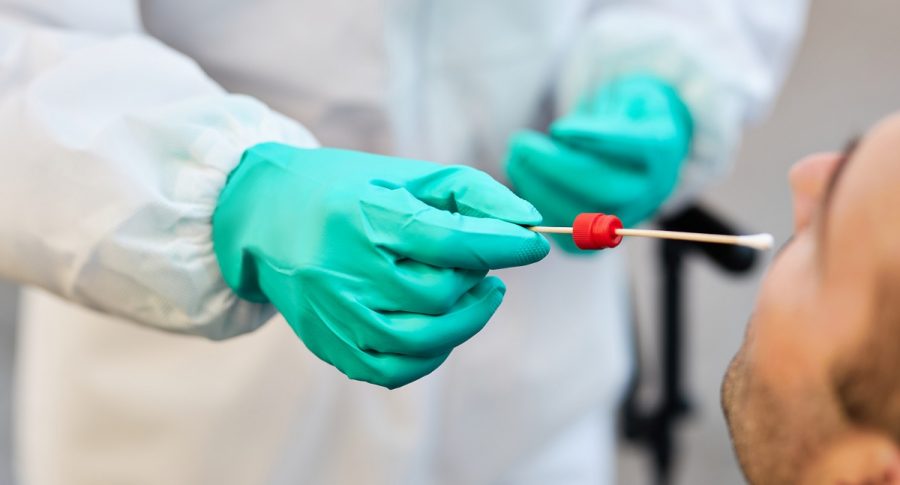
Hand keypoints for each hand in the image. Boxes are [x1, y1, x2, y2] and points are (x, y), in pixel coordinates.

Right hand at [213, 143, 548, 387]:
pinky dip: (432, 355)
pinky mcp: (327, 344)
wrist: (262, 215)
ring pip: (420, 339)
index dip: (502, 244)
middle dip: (476, 276)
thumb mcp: (405, 177)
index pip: (447, 240)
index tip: (536, 244)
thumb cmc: (346, 189)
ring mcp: (332, 314)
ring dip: (465, 319)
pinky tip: (444, 324)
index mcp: (362, 216)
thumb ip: (471, 193)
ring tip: (477, 292)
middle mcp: (343, 269)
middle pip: (438, 293)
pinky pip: (392, 371)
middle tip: (481, 259)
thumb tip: (529, 223)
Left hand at [506, 74, 691, 251]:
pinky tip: (523, 183)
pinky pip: (569, 237)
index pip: (641, 145)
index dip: (598, 138)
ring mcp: (629, 215)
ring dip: (539, 189)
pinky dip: (541, 210)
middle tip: (518, 143)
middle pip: (607, 188)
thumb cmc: (624, 112)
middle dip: (555, 167)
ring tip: (514, 159)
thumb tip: (563, 136)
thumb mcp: (625, 93)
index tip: (558, 128)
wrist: (637, 145)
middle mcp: (653, 187)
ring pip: (584, 214)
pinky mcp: (601, 238)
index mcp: (663, 146)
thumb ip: (604, 114)